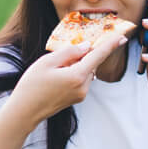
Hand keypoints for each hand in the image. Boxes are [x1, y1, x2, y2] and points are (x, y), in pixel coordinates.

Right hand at [9, 32, 127, 128]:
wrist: (25, 111)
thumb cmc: (32, 85)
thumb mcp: (47, 62)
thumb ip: (69, 52)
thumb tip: (87, 46)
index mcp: (77, 75)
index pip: (98, 56)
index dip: (110, 44)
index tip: (122, 37)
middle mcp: (83, 86)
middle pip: (91, 63)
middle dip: (82, 55)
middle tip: (62, 56)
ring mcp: (82, 94)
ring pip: (86, 71)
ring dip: (77, 64)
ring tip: (54, 70)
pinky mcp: (78, 98)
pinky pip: (81, 79)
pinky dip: (74, 72)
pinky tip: (57, 76)